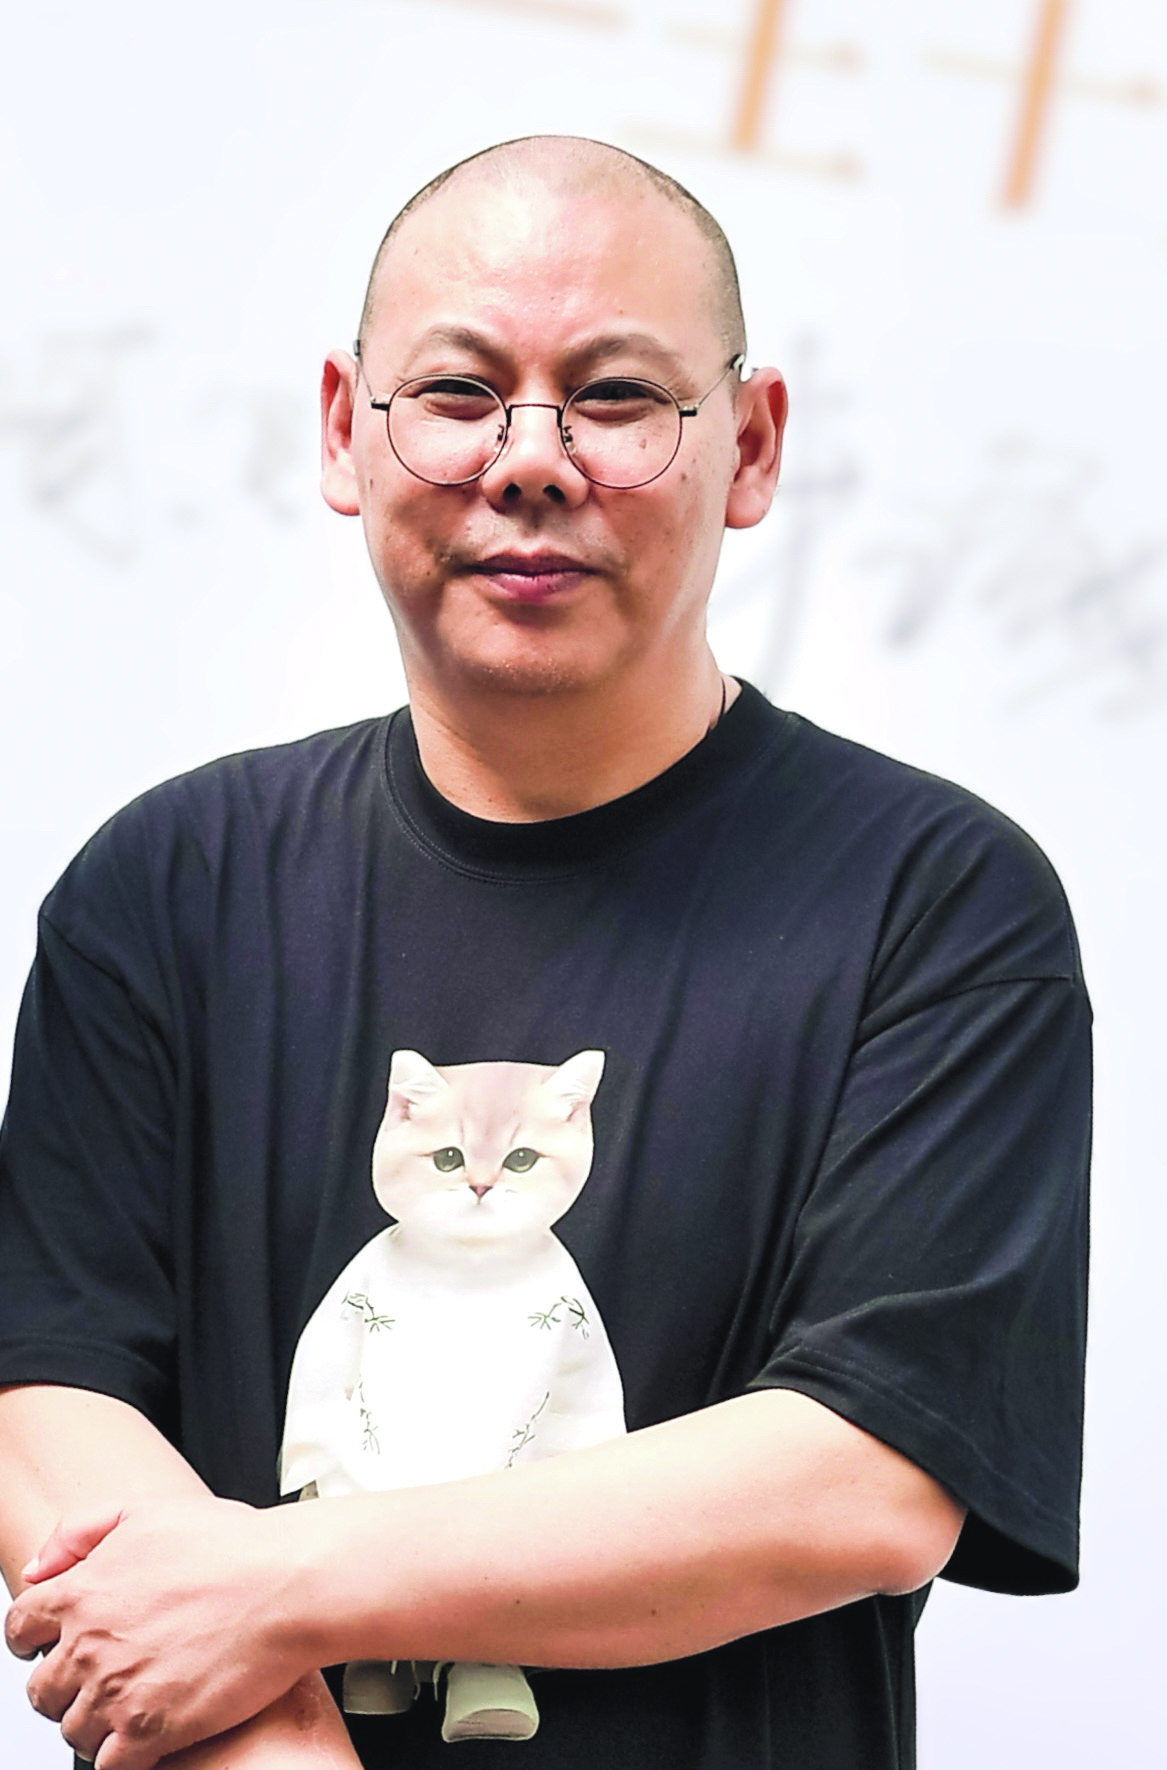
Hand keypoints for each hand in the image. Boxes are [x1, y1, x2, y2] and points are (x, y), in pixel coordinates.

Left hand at [4, 1495, 311, 1769]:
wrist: (288, 1586)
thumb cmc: (232, 1546)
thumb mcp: (147, 1510)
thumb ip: (80, 1531)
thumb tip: (38, 1569)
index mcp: (83, 1592)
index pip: (19, 1628)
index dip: (31, 1639)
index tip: (47, 1645)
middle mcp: (90, 1646)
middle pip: (41, 1690)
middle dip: (65, 1686)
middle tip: (101, 1676)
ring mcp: (118, 1693)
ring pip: (73, 1730)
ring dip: (96, 1721)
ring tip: (131, 1704)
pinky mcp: (151, 1732)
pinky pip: (108, 1765)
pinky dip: (121, 1755)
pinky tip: (146, 1734)